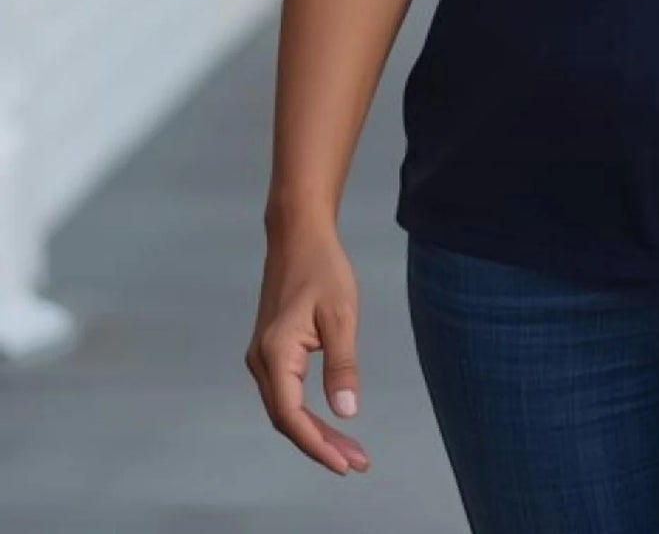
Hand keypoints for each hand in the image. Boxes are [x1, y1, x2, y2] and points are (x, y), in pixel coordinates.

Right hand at [244, 222, 370, 475]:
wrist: (298, 236)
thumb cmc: (322, 268)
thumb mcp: (341, 315)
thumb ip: (342, 365)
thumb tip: (347, 412)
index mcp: (275, 353)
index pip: (291, 415)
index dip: (317, 444)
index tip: (345, 464)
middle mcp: (260, 361)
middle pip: (286, 418)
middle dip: (320, 445)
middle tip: (357, 462)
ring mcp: (261, 357)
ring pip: (285, 408)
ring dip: (314, 432)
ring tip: (349, 450)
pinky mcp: (270, 352)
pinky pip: (285, 394)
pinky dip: (306, 413)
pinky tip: (328, 423)